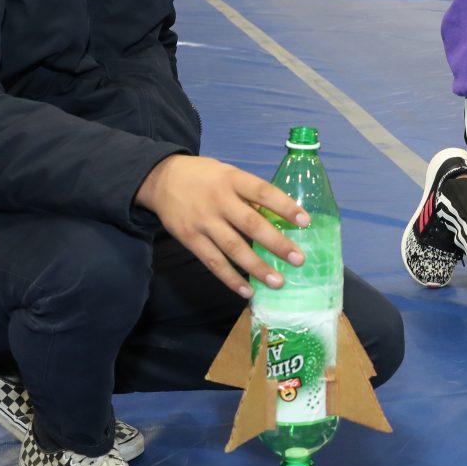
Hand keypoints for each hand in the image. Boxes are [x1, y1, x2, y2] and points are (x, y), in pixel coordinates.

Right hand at [135, 154, 306, 295]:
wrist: (160, 179)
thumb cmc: (204, 177)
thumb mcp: (227, 174)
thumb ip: (248, 194)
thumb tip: (278, 217)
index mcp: (232, 179)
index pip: (263, 192)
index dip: (285, 207)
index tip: (306, 222)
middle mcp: (219, 201)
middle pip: (251, 224)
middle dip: (277, 243)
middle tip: (298, 259)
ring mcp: (203, 221)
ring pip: (233, 248)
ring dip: (257, 267)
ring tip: (278, 281)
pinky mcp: (190, 239)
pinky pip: (213, 262)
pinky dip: (231, 278)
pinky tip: (248, 291)